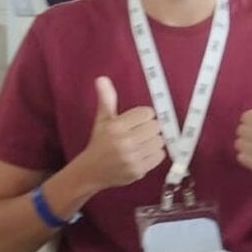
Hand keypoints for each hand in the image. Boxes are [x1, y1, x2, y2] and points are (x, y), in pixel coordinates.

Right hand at [77, 76, 165, 190]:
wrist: (91, 172)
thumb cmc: (99, 143)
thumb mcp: (102, 120)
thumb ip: (106, 99)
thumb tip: (102, 79)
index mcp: (116, 127)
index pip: (147, 113)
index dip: (144, 116)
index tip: (137, 122)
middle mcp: (125, 142)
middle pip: (155, 127)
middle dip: (149, 129)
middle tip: (139, 133)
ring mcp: (132, 158)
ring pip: (159, 141)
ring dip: (153, 142)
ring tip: (141, 144)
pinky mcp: (139, 171)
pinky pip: (159, 156)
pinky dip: (154, 154)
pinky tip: (143, 154)